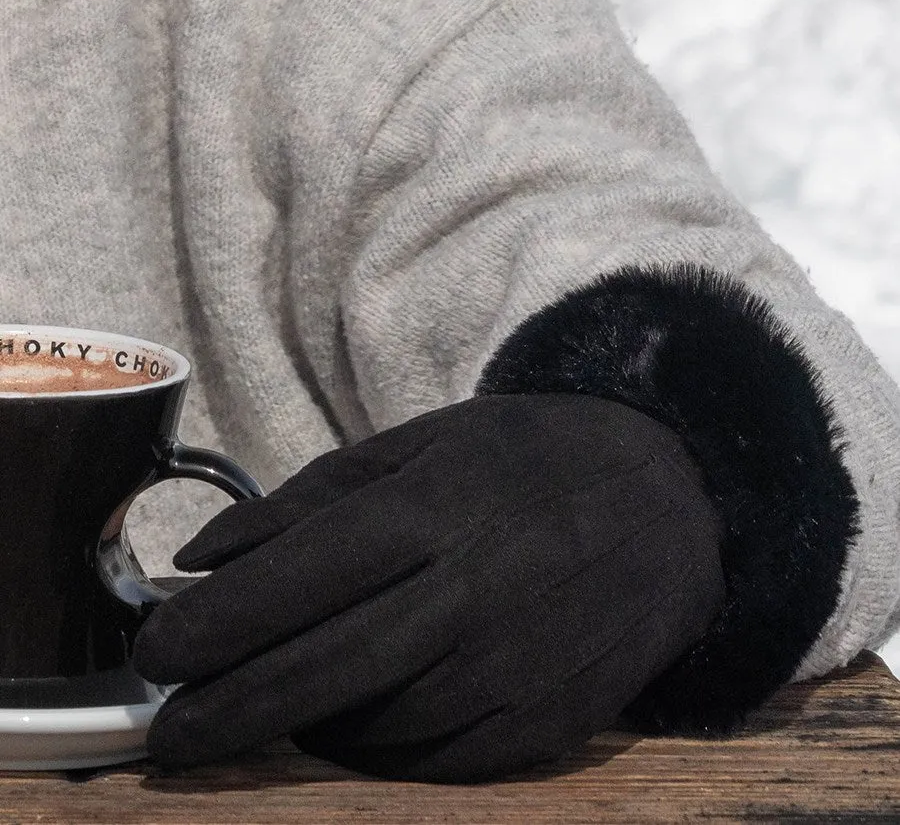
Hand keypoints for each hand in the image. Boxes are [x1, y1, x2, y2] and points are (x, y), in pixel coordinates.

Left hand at [134, 393, 724, 782]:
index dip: (215, 624)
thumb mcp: (425, 443)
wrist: (670, 500)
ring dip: (304, 726)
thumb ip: (313, 496)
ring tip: (269, 707)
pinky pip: (442, 761)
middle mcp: (477, 593)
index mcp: (439, 508)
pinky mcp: (554, 720)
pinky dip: (380, 750)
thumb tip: (206, 554)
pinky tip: (355, 723)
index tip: (157, 653)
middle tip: (168, 734)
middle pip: (324, 671)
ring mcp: (520, 665)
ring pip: (377, 728)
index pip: (301, 578)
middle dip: (229, 711)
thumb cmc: (530, 459)